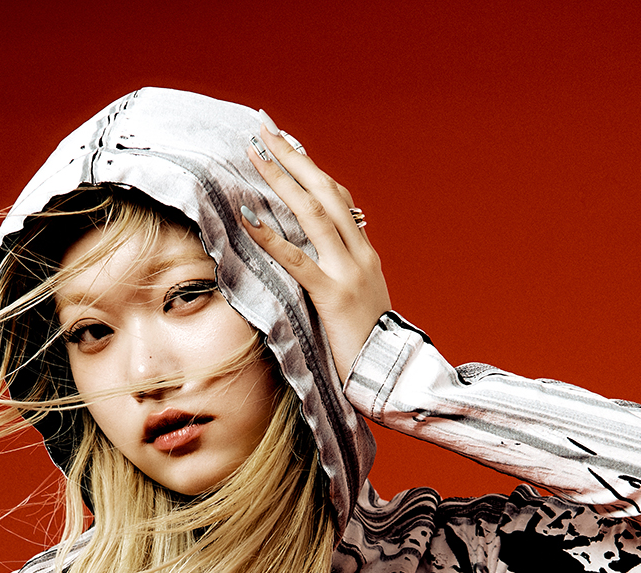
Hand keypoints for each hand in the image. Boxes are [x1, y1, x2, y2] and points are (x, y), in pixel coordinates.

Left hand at [241, 124, 391, 382]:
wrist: (391, 375)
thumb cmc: (369, 347)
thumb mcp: (360, 304)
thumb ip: (342, 279)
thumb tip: (320, 266)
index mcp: (365, 255)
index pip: (339, 199)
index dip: (312, 170)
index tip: (289, 146)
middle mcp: (359, 254)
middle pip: (325, 192)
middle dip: (293, 158)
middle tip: (264, 129)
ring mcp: (348, 272)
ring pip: (314, 213)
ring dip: (281, 179)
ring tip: (255, 154)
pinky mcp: (333, 296)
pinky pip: (297, 260)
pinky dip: (271, 237)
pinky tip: (248, 218)